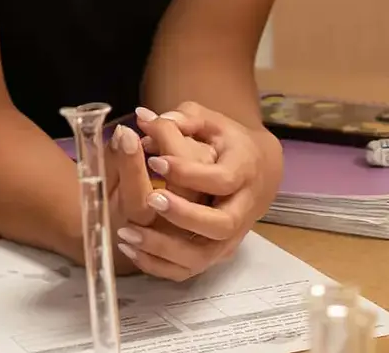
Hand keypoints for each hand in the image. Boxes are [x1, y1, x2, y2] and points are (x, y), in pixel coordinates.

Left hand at [114, 104, 279, 281]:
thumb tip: (144, 118)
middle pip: (220, 224)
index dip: (188, 172)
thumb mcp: (213, 123)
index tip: (155, 161)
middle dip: (183, 215)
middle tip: (149, 198)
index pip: (222, 179)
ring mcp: (231, 237)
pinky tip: (133, 250)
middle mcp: (242, 209)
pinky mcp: (216, 254)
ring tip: (128, 233)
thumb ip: (182, 119)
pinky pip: (189, 271)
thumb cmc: (229, 143)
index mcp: (244, 171)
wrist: (259, 173)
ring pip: (203, 256)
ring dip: (164, 248)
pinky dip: (159, 266)